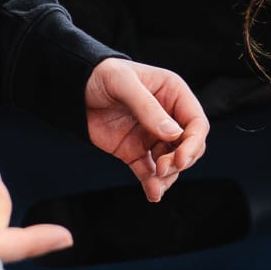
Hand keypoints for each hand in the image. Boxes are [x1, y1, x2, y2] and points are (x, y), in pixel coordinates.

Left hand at [82, 58, 207, 201]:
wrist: (74, 88)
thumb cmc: (102, 75)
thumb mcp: (123, 83)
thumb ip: (147, 108)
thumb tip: (173, 134)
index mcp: (173, 95)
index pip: (196, 123)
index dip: (193, 143)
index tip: (180, 159)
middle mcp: (168, 117)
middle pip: (188, 146)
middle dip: (180, 162)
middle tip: (162, 168)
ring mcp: (152, 137)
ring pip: (172, 163)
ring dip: (167, 177)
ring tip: (154, 184)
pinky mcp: (135, 152)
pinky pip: (149, 172)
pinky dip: (153, 185)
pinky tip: (153, 194)